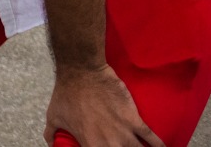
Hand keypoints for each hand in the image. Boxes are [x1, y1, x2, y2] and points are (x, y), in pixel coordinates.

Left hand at [43, 65, 162, 145]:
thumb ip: (51, 133)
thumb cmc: (66, 93)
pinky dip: (160, 146)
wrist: (82, 72)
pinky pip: (153, 138)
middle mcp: (109, 144)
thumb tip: (51, 143)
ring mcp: (123, 132)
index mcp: (90, 146)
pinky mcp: (134, 120)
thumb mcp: (54, 116)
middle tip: (122, 145)